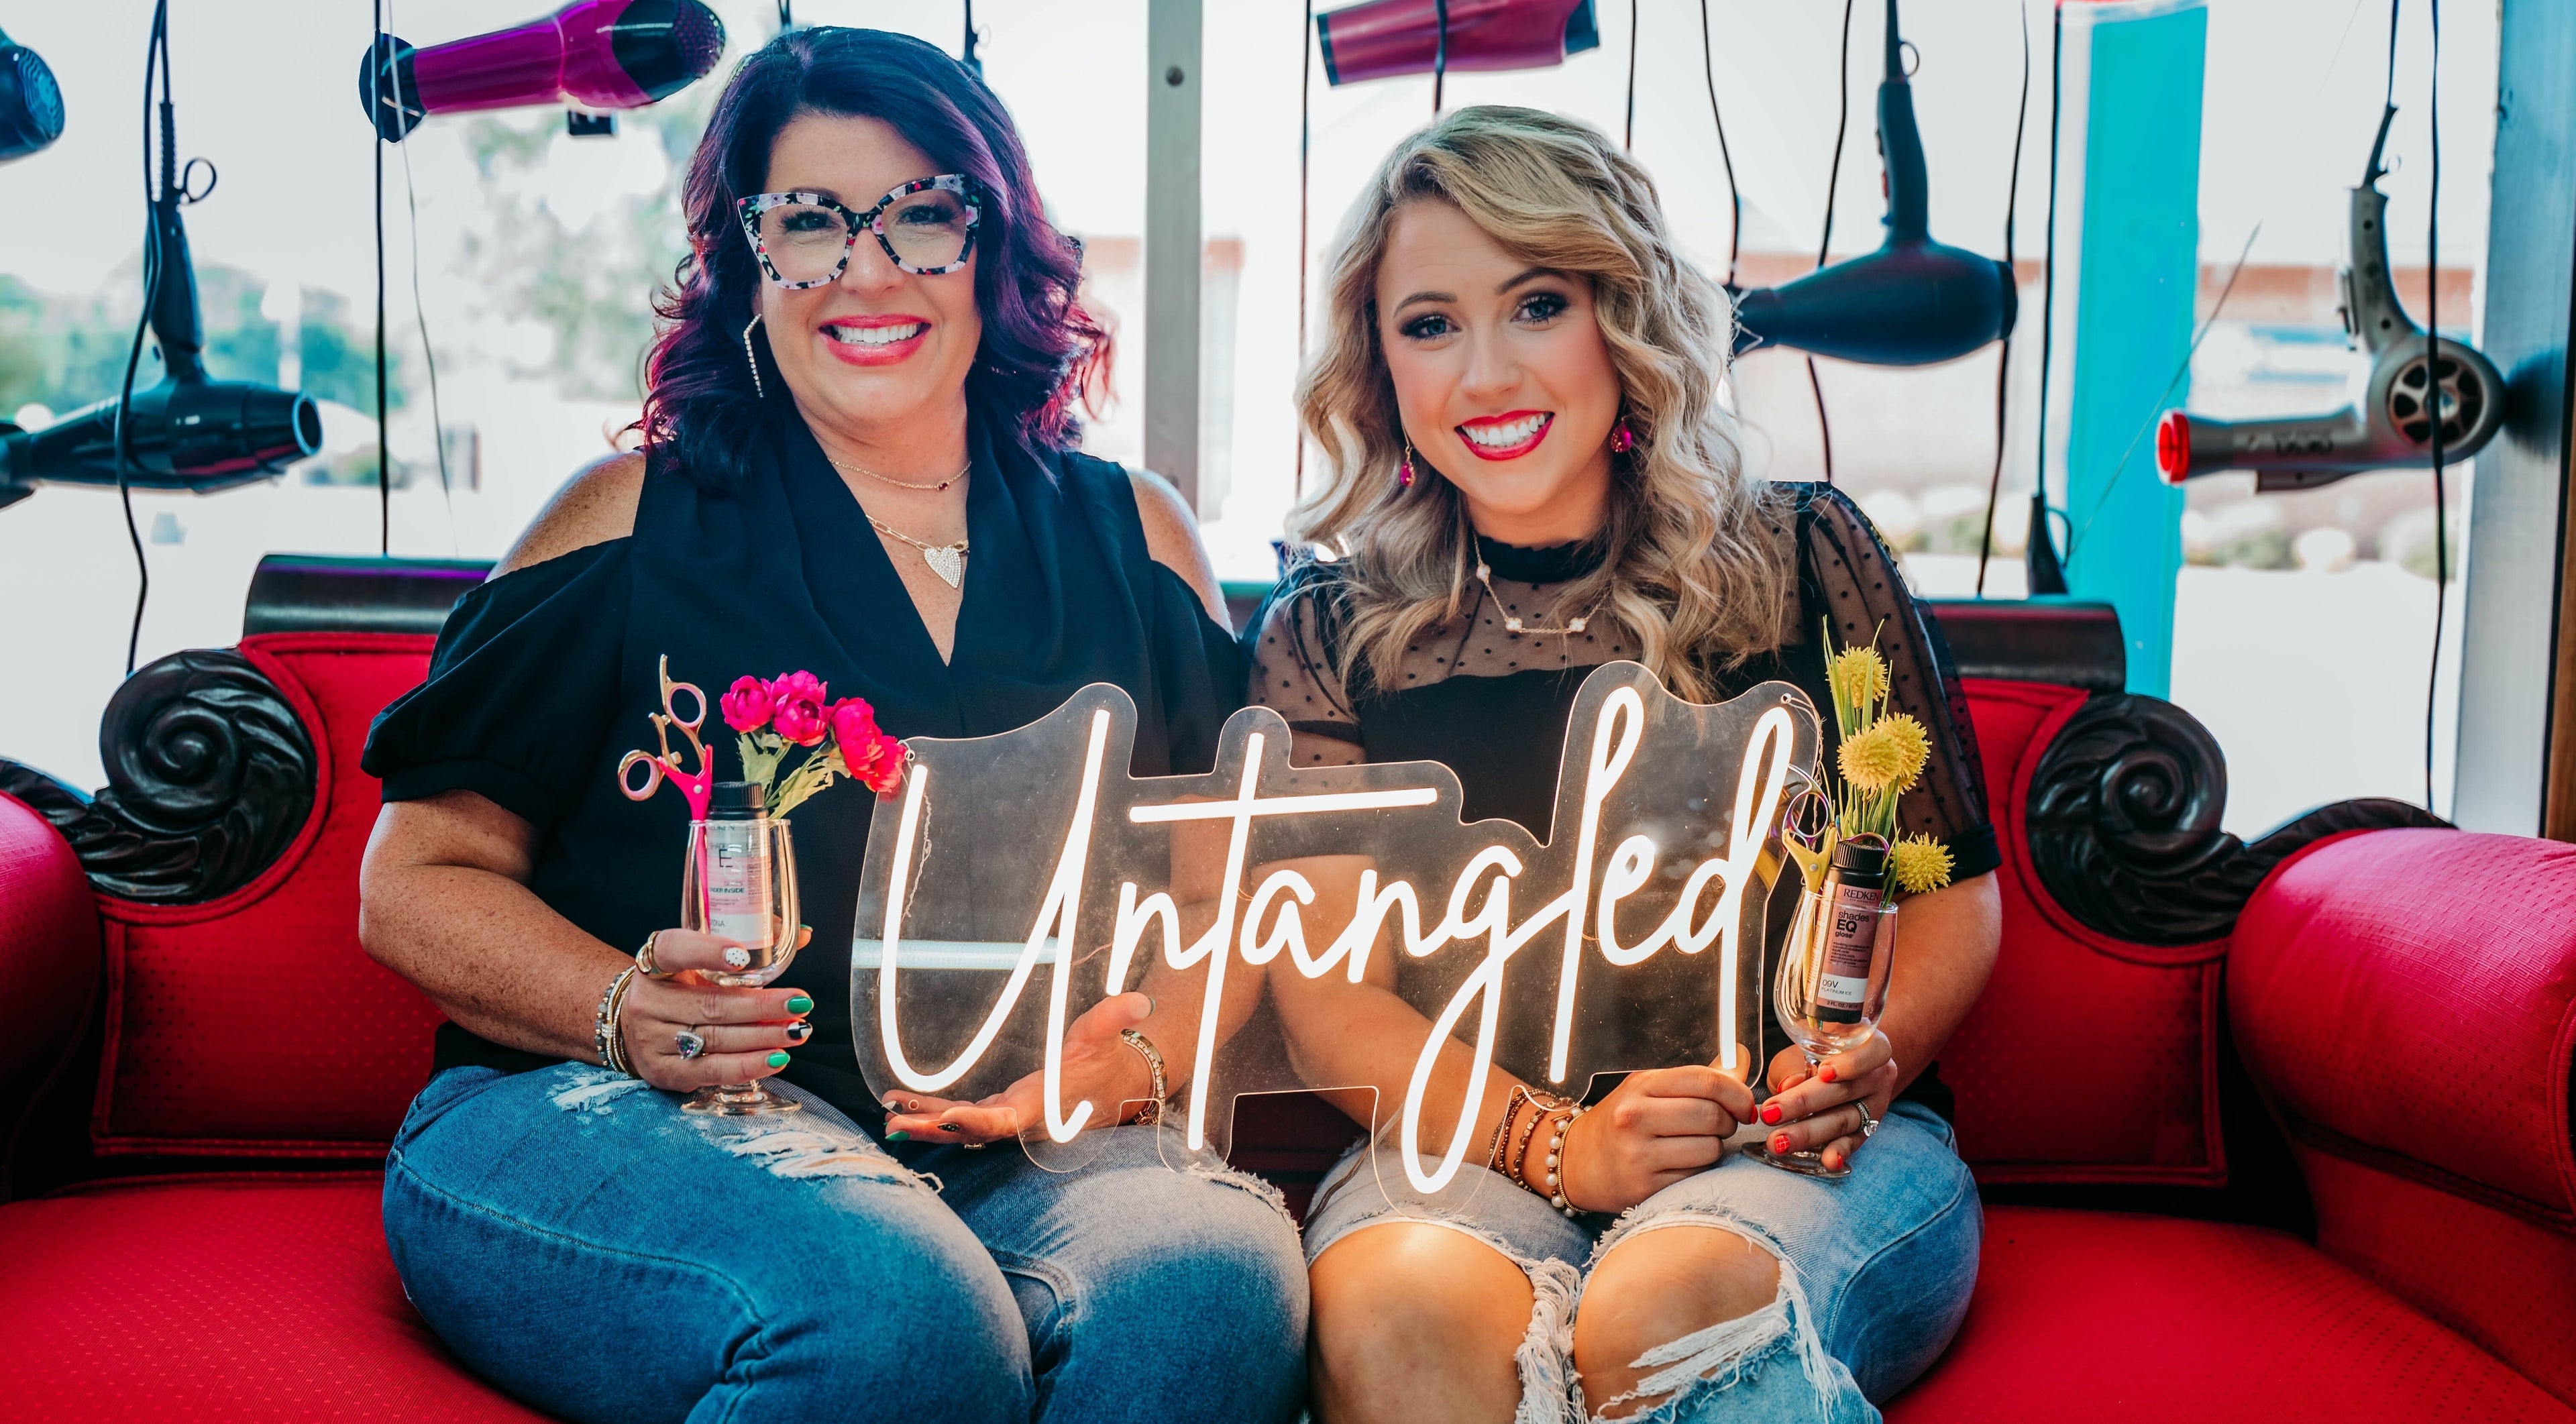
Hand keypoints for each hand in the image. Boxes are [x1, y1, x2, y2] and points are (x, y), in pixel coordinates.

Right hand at [618, 927, 815, 1092]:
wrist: (633, 1025)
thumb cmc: (679, 986)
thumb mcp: (700, 961)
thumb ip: (750, 946)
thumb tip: (806, 935)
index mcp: (655, 963)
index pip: (675, 950)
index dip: (708, 952)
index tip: (742, 956)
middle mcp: (649, 1000)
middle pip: (711, 1004)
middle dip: (762, 1007)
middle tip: (800, 1003)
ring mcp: (652, 1039)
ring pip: (716, 1039)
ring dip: (763, 1037)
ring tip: (797, 1030)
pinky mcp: (663, 1071)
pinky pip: (711, 1070)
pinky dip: (747, 1066)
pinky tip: (776, 1058)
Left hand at [881, 992, 1156, 1145]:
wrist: (1119, 1087)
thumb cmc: (1106, 1059)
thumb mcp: (1107, 1034)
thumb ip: (1115, 1017)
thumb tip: (1140, 1002)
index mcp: (1040, 1105)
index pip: (1004, 1120)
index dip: (976, 1121)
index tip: (947, 1118)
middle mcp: (1021, 1119)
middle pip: (971, 1131)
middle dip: (932, 1129)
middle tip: (894, 1124)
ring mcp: (1009, 1118)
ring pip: (962, 1127)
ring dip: (925, 1124)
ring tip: (889, 1115)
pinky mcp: (1003, 1111)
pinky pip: (965, 1118)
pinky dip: (935, 1115)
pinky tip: (906, 1108)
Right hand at [1556, 1058, 1758, 1214]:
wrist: (1576, 1162)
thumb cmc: (1621, 1123)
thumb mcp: (1650, 1090)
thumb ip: (1698, 1078)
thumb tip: (1743, 1056)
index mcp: (1642, 1085)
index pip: (1706, 1080)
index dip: (1738, 1093)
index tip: (1745, 1105)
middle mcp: (1635, 1116)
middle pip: (1712, 1115)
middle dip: (1728, 1122)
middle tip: (1722, 1127)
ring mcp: (1637, 1153)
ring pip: (1709, 1149)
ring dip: (1715, 1149)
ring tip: (1698, 1146)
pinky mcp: (1643, 1187)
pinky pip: (1695, 1177)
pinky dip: (1699, 1172)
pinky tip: (1684, 1165)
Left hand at [1757, 1033, 1898, 1172]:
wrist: (1852, 1068)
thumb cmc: (1823, 1053)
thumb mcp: (1808, 1049)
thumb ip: (1797, 1065)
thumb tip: (1786, 1086)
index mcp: (1872, 1047)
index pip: (1873, 1052)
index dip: (1851, 1063)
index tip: (1824, 1072)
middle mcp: (1878, 1077)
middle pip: (1845, 1091)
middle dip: (1804, 1103)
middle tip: (1770, 1114)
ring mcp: (1874, 1107)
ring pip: (1843, 1120)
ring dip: (1808, 1133)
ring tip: (1778, 1142)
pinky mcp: (1867, 1131)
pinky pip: (1852, 1142)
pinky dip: (1838, 1152)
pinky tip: (1827, 1161)